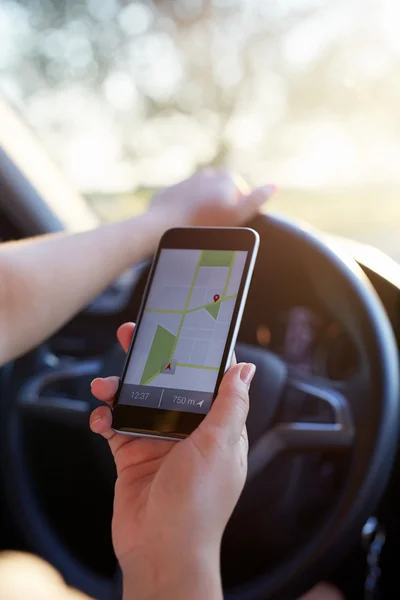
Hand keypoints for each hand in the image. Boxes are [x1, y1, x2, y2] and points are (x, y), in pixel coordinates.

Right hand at [90, 322, 254, 599]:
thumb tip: (245, 369)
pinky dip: (105, 418)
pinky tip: (100, 418)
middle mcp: (188, 432)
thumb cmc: (198, 505)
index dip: (194, 355)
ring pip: (137, 400)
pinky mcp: (132, 455)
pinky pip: (116, 427)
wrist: (160, 550)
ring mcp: (158, 443)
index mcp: (216, 427)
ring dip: (119, 388)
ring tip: (104, 385)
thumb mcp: (220, 446)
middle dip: (148, 360)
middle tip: (131, 336)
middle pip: (167, 384)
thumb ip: (231, 405)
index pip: (208, 381)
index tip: (180, 329)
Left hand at [149, 168, 275, 227]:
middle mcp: (206, 174)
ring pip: (200, 198)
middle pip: (220, 195)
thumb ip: (257, 199)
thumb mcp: (237, 214)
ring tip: (198, 228)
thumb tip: (275, 185)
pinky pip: (180, 203)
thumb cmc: (204, 224)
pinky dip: (182, 212)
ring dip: (201, 210)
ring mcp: (186, 182)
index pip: (240, 194)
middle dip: (219, 208)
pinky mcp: (168, 193)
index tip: (228, 224)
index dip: (237, 211)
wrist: (165, 225)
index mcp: (226, 177)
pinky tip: (182, 226)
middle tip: (214, 228)